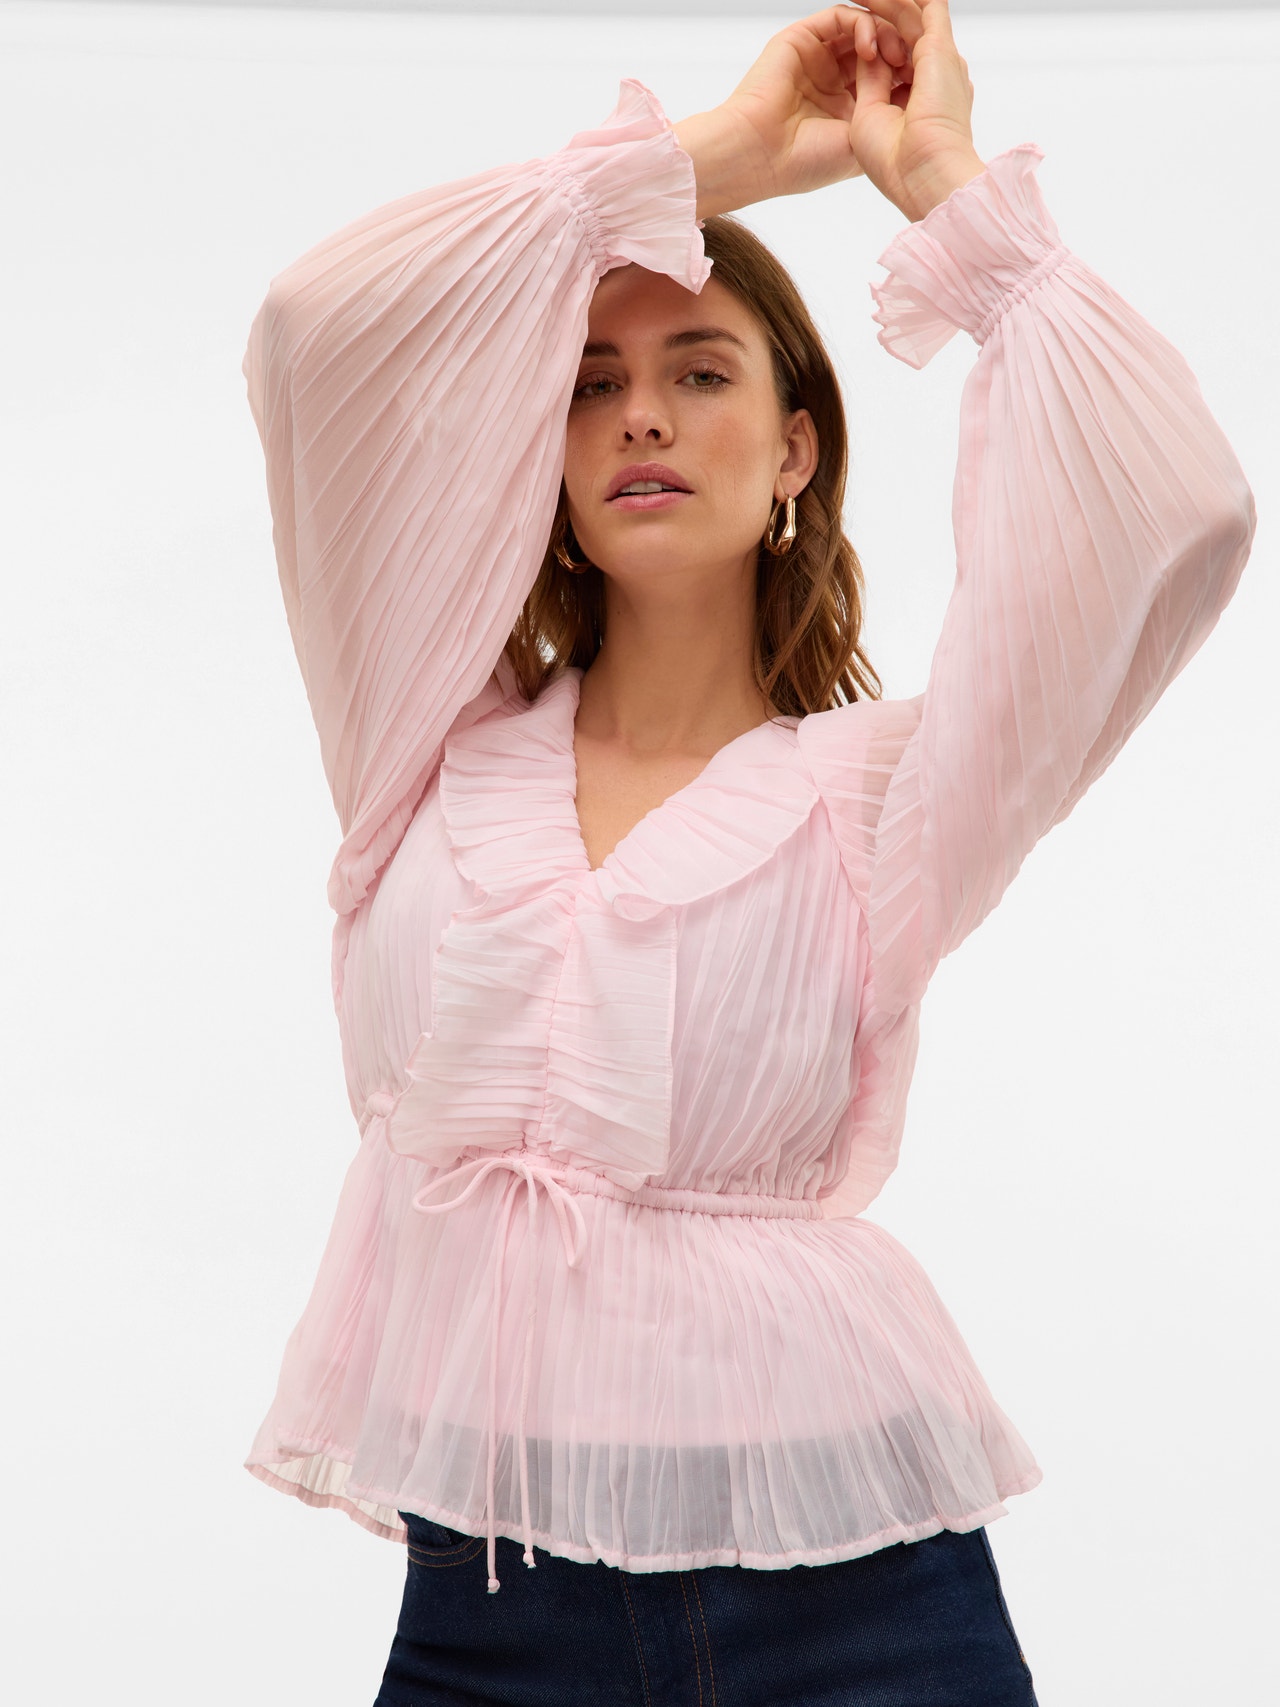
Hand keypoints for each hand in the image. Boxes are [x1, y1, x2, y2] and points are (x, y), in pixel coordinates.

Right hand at [674, 4, 921, 219]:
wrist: (762, 159)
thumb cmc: (806, 162)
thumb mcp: (862, 136)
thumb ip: (887, 106)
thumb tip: (920, 86)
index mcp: (847, 106)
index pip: (887, 74)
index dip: (910, 72)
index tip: (928, 81)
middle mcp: (833, 79)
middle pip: (878, 47)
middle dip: (902, 49)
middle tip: (918, 60)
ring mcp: (818, 58)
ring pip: (862, 28)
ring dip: (886, 35)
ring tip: (896, 56)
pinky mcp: (801, 40)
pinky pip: (840, 17)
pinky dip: (862, 24)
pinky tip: (871, 47)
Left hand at [848, 0, 985, 220]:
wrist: (921, 172)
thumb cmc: (892, 162)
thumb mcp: (868, 115)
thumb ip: (870, 80)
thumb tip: (868, 53)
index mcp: (914, 102)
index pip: (891, 62)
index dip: (871, 46)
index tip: (850, 42)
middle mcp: (930, 80)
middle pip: (901, 35)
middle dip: (878, 16)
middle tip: (857, 2)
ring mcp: (938, 63)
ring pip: (911, 17)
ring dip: (886, 2)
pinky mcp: (941, 48)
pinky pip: (925, 6)